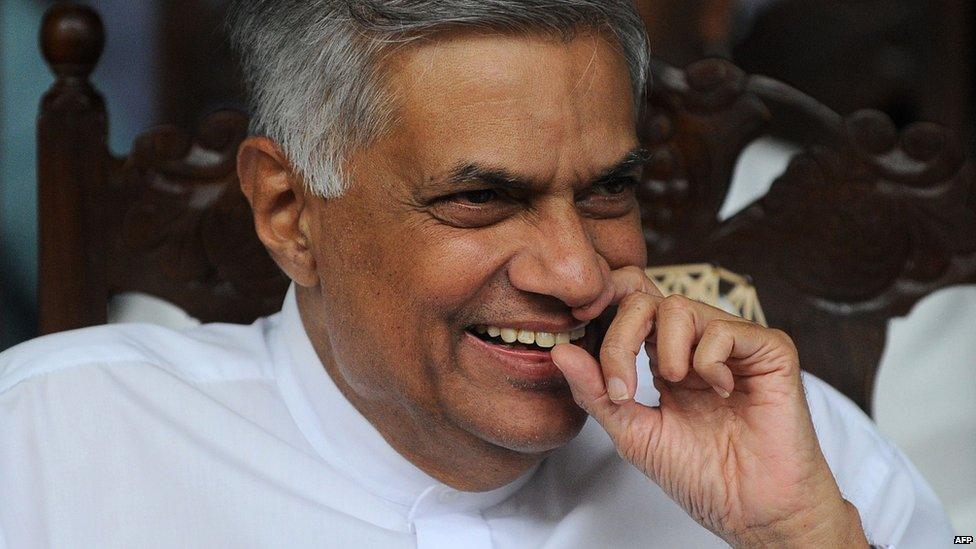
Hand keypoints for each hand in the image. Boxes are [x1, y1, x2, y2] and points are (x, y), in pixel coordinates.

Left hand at [551, 266, 868, 547]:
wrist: (752, 509)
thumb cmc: (702, 475)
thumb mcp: (633, 433)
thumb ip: (597, 392)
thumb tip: (559, 350)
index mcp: (663, 356)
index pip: (628, 307)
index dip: (601, 308)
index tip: (577, 334)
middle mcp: (696, 343)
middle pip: (644, 298)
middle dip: (621, 336)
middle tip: (621, 386)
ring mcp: (733, 343)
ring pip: (679, 305)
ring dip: (665, 349)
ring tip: (675, 386)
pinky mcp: (769, 350)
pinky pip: (724, 329)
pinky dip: (709, 359)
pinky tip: (720, 391)